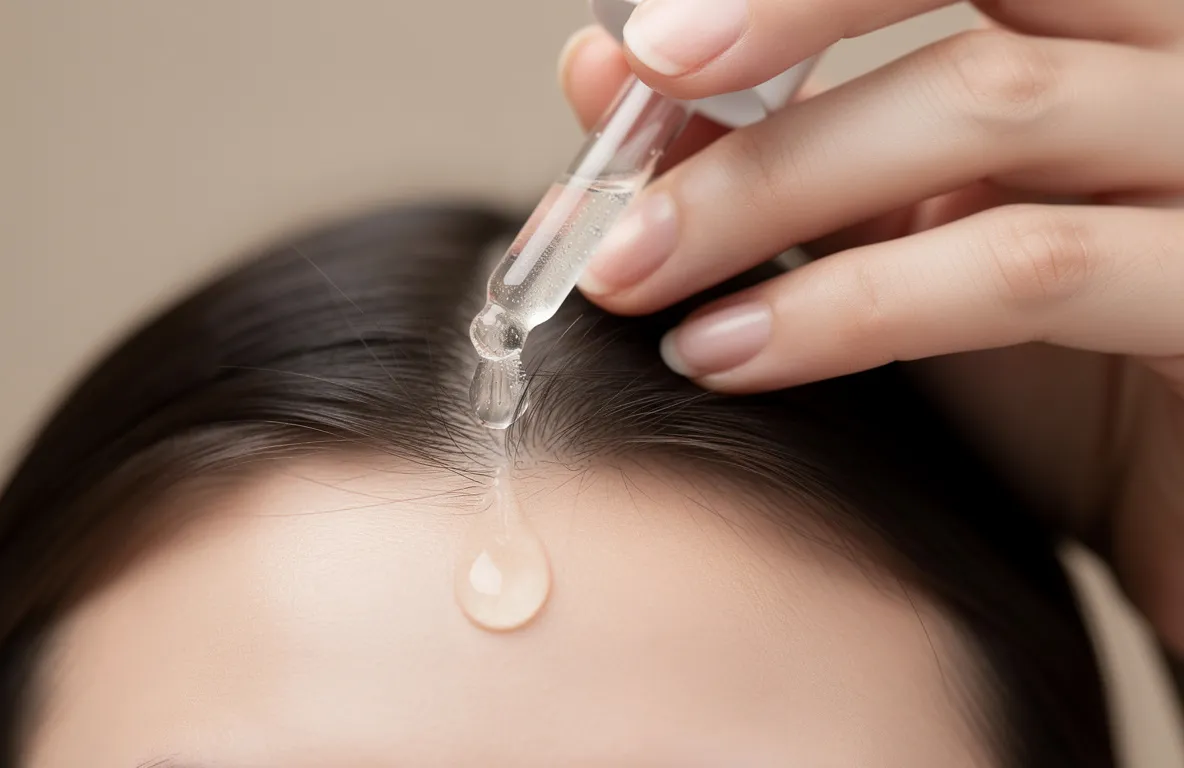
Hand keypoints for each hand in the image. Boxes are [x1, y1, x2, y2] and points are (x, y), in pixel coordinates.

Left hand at [558, 3, 1183, 656]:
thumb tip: (601, 65)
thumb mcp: (896, 242)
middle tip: (638, 81)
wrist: (1180, 511)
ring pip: (989, 101)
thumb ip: (778, 143)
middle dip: (786, 14)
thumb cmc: (1047, 372)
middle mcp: (1177, 59)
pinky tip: (727, 354)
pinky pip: (1024, 266)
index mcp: (1098, 27)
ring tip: (632, 270)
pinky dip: (851, 305)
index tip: (644, 38)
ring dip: (772, 183)